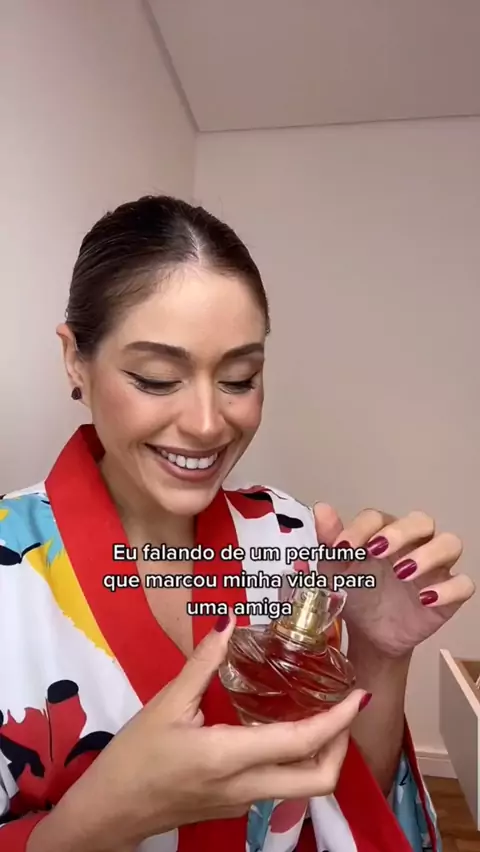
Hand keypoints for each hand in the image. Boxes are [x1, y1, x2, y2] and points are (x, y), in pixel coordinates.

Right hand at [34, 613, 367, 851]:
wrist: (111, 810)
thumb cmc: (135, 755)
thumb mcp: (167, 703)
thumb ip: (203, 663)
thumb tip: (229, 621)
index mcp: (230, 756)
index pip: (301, 743)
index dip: (338, 720)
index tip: (359, 695)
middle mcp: (247, 786)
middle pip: (319, 781)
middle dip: (341, 744)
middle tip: (341, 706)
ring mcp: (244, 802)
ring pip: (302, 787)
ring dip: (322, 754)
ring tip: (319, 712)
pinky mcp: (236, 806)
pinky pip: (280, 786)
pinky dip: (296, 760)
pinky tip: (281, 729)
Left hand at [314, 504, 474, 658]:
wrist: (370, 634)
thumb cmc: (357, 593)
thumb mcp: (335, 571)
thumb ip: (329, 540)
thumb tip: (321, 509)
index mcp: (384, 533)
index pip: (378, 517)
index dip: (362, 528)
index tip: (343, 547)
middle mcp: (414, 543)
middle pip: (421, 521)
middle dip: (400, 532)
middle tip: (378, 552)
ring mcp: (435, 568)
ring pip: (449, 543)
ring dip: (428, 554)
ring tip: (403, 572)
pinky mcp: (449, 595)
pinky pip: (463, 584)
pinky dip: (448, 589)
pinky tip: (426, 599)